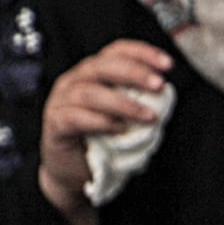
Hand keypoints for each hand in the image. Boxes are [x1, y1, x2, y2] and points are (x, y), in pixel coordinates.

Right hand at [39, 38, 175, 224]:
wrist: (74, 173)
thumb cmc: (103, 141)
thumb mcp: (126, 117)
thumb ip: (141, 103)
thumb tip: (165, 95)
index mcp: (93, 73)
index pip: (116, 51)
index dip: (142, 53)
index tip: (168, 65)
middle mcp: (74, 81)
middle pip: (102, 66)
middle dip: (134, 72)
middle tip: (159, 85)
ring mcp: (61, 101)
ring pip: (89, 92)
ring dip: (123, 103)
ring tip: (148, 116)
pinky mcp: (55, 124)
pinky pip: (75, 117)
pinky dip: (101, 122)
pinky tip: (120, 130)